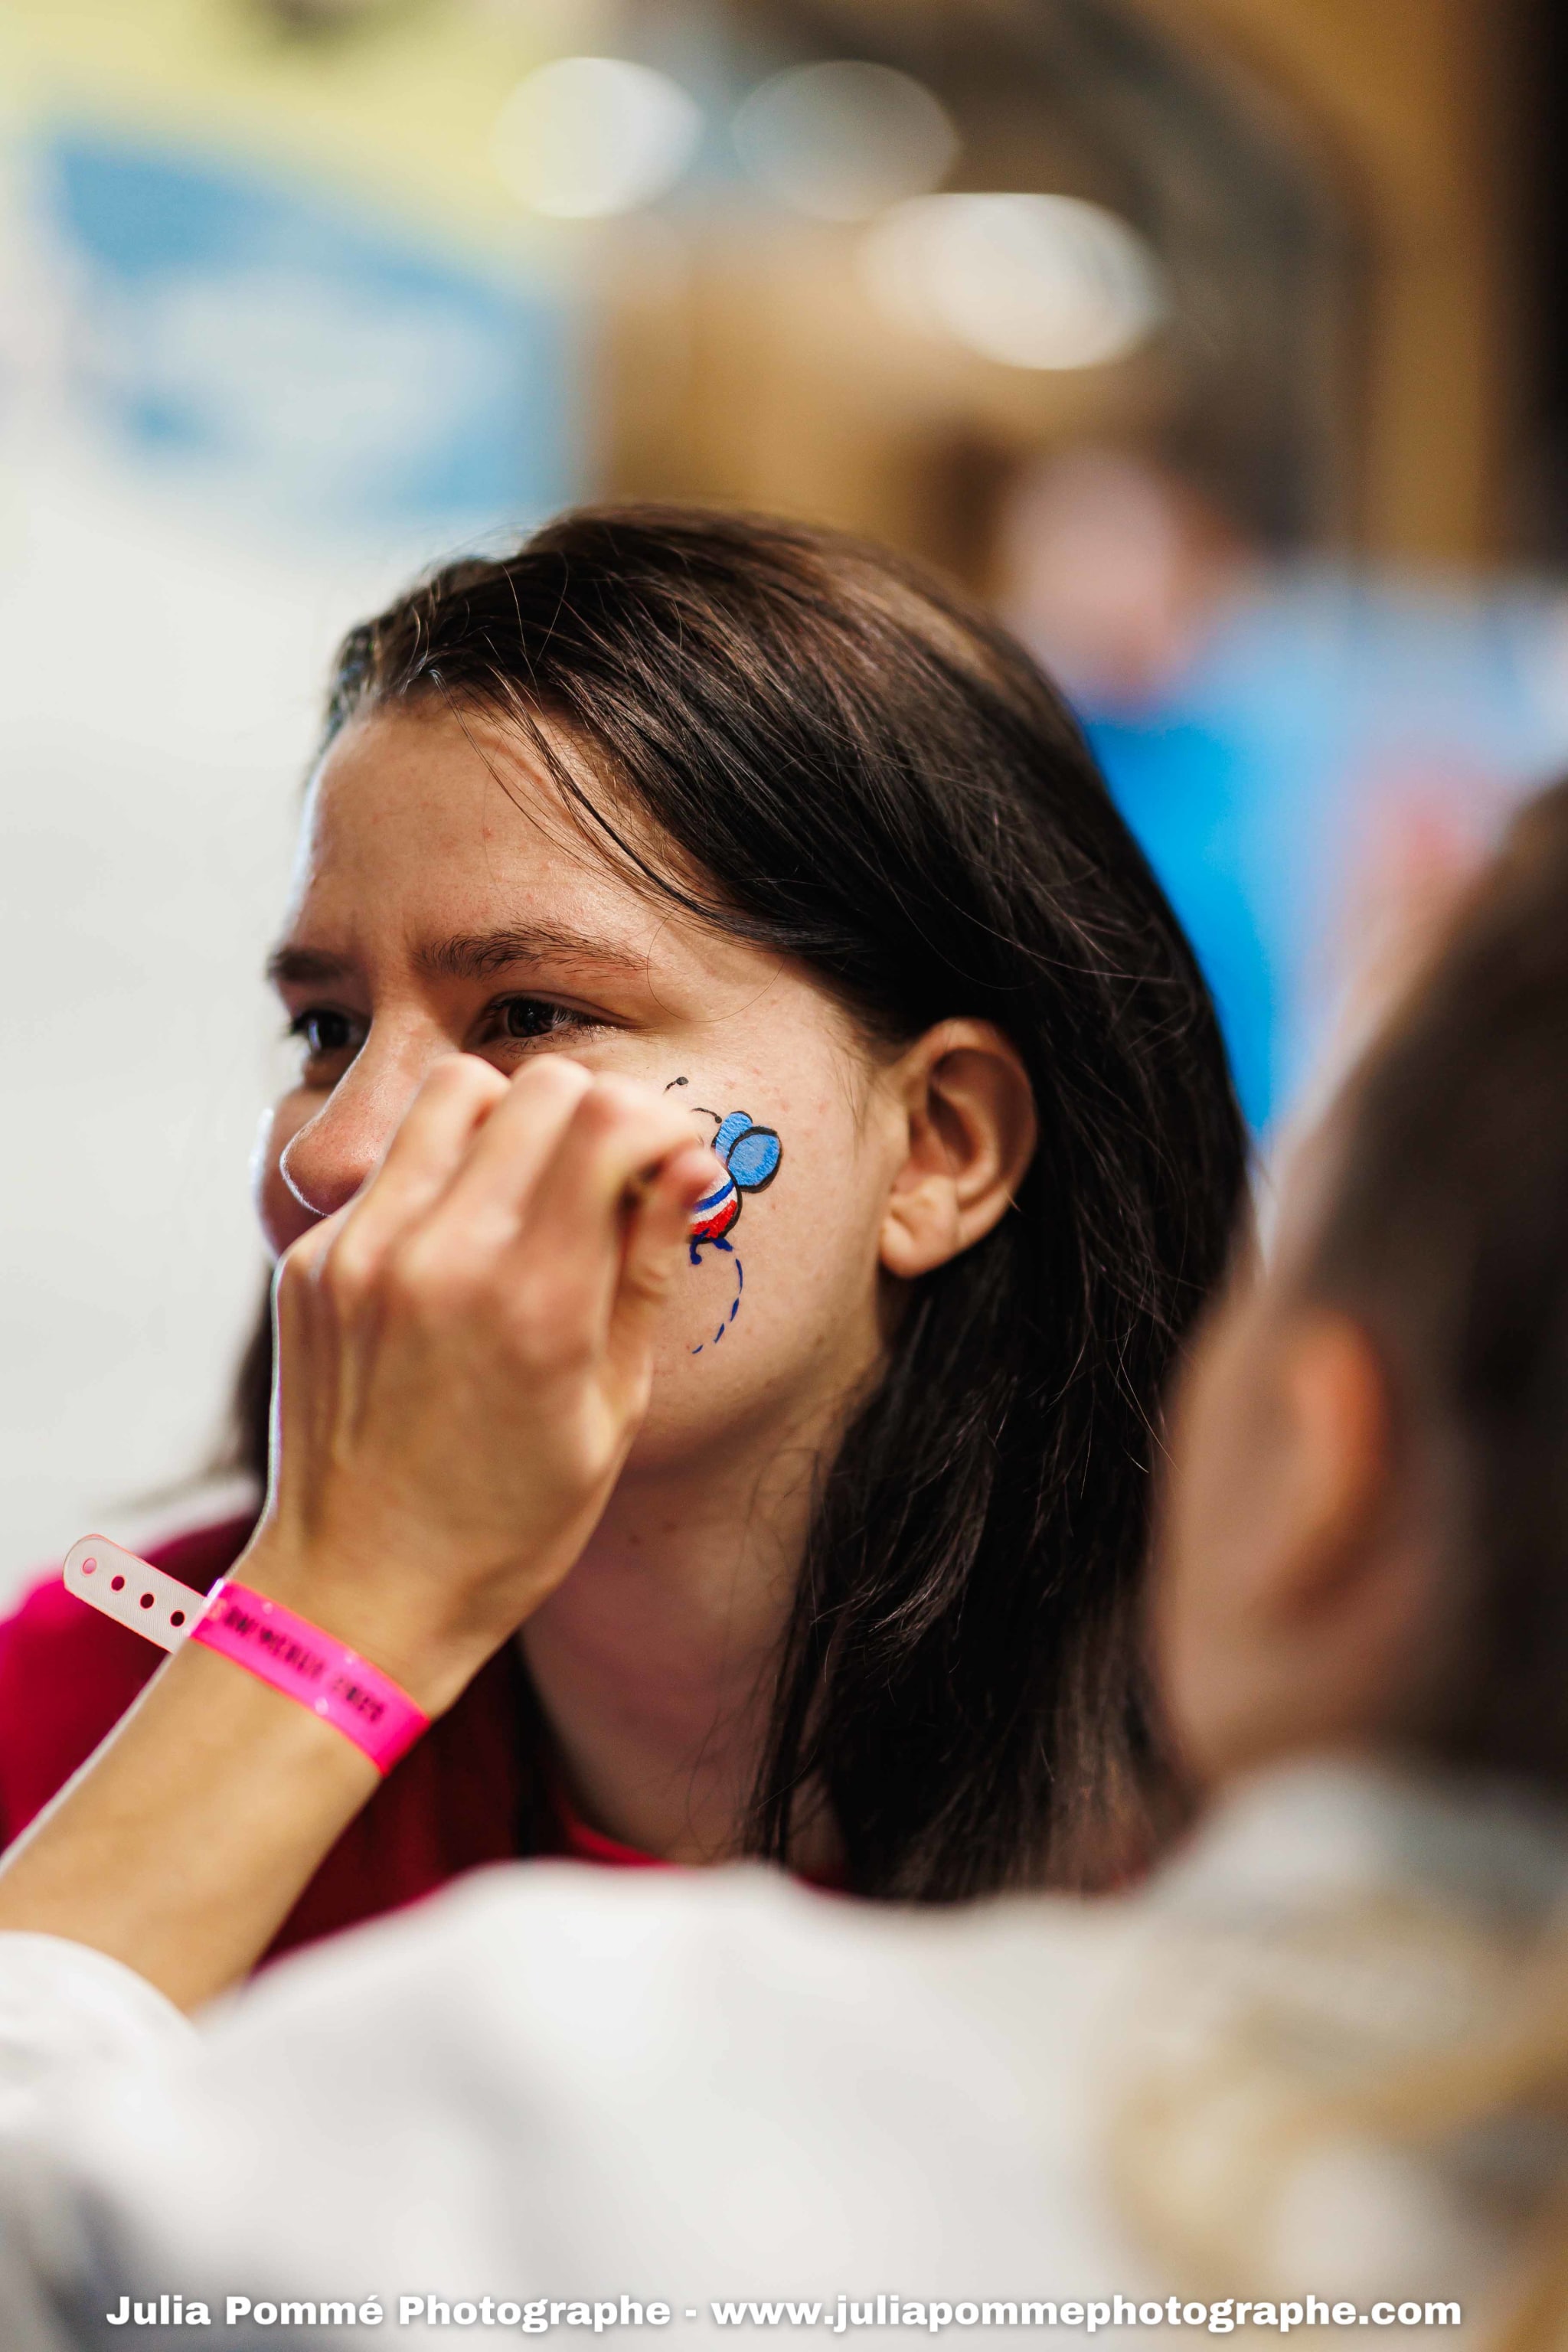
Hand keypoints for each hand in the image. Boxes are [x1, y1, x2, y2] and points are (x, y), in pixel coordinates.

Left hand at [240, 1054, 720, 1712]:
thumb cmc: (508, 1525)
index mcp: (531, 1302)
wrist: (357, 1592)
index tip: (675, 1161)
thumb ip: (646, 1268)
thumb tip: (693, 1161)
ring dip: (512, 1119)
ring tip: (532, 1191)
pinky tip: (460, 1251)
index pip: (607, 1117)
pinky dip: (443, 1177)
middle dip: (597, 1111)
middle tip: (612, 1173)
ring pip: (453, 1091)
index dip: (663, 1122)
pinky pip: (391, 1164)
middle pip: (539, 1084)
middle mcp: (437, 1257)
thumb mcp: (612, 1409)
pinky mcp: (311, 1260)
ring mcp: (361, 1252)